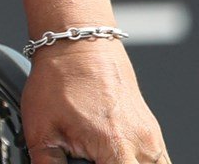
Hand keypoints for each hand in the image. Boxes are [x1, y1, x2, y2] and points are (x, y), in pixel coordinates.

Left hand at [22, 38, 168, 163]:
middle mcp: (142, 145)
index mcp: (116, 148)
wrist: (78, 46)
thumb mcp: (41, 130)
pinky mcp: (152, 130)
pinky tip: (114, 156)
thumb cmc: (60, 80)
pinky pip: (157, 159)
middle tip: (91, 158)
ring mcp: (152, 138)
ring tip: (102, 156)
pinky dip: (137, 162)